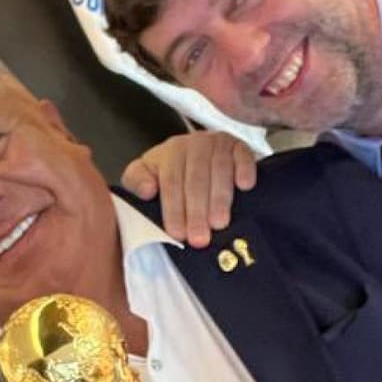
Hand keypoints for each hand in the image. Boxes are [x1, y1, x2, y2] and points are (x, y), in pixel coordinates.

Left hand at [120, 132, 257, 246]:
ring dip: (220, 198)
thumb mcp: (145, 173)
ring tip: (220, 224)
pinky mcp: (240, 146)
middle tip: (200, 238)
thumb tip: (147, 190)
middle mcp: (194, 144)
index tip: (177, 233)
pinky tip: (244, 187)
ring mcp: (218, 143)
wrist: (195, 153)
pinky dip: (245, 170)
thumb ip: (136, 180)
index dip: (174, 210)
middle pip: (195, 179)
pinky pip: (243, 156)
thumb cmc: (170, 170)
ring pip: (219, 170)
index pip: (171, 182)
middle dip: (197, 212)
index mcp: (170, 152)